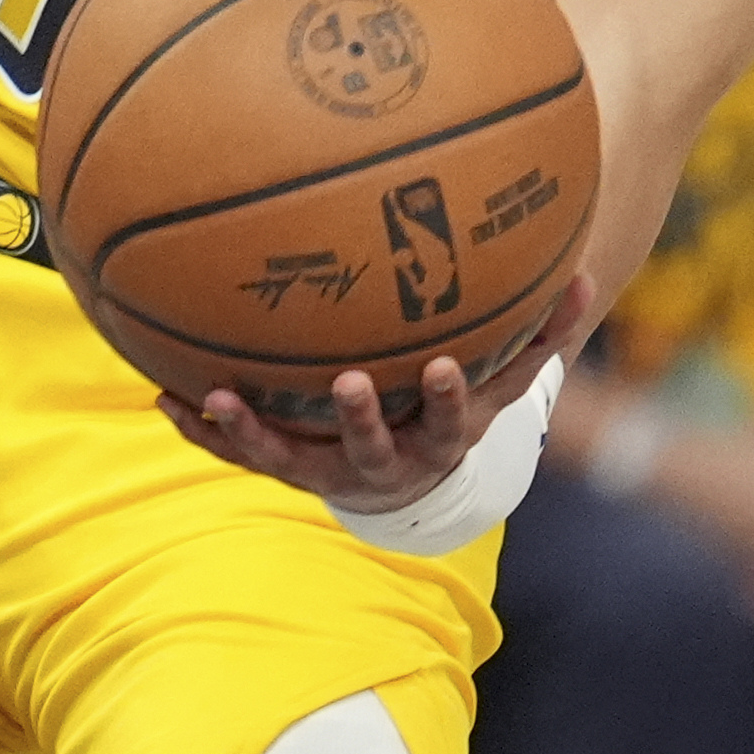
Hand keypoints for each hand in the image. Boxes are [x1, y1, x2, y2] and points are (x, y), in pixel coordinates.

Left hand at [158, 275, 587, 515]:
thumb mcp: (502, 376)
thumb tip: (590, 271)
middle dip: (359, 420)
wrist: (411, 482)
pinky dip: (205, 427)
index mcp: (439, 437)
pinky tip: (163, 398)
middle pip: (372, 450)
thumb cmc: (457, 403)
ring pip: (291, 460)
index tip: (440, 367)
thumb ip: (544, 331)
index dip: (445, 401)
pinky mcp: (286, 469)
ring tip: (222, 396)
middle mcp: (386, 463)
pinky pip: (242, 453)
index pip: (450, 421)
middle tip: (344, 383)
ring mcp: (330, 472)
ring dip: (257, 431)